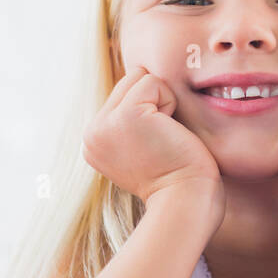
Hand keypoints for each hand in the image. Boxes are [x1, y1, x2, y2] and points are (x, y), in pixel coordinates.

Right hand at [82, 66, 224, 214]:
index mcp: (94, 141)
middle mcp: (92, 133)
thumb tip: (141, 80)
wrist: (185, 200)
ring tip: (164, 136)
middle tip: (162, 139)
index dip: (150, 109)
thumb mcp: (140, 149)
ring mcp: (104, 124)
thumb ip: (130, 122)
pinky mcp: (126, 115)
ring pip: (140, 76)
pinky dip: (170, 102)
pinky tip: (168, 132)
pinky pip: (154, 82)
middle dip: (155, 101)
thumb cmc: (177, 177)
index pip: (123, 94)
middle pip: (130, 79)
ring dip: (163, 101)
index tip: (156, 145)